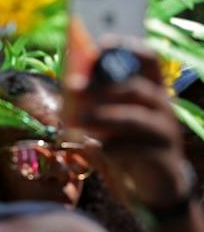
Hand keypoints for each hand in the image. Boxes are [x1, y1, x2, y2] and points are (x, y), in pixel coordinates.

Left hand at [65, 45, 189, 209]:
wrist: (154, 191)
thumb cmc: (128, 149)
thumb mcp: (111, 125)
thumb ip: (96, 105)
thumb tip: (68, 83)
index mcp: (151, 93)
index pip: (148, 62)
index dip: (129, 48)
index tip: (104, 41)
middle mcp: (161, 108)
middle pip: (137, 88)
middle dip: (102, 86)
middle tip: (71, 85)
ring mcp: (164, 133)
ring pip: (136, 117)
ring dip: (103, 115)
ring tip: (76, 119)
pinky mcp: (160, 158)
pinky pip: (135, 148)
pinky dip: (110, 146)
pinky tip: (90, 147)